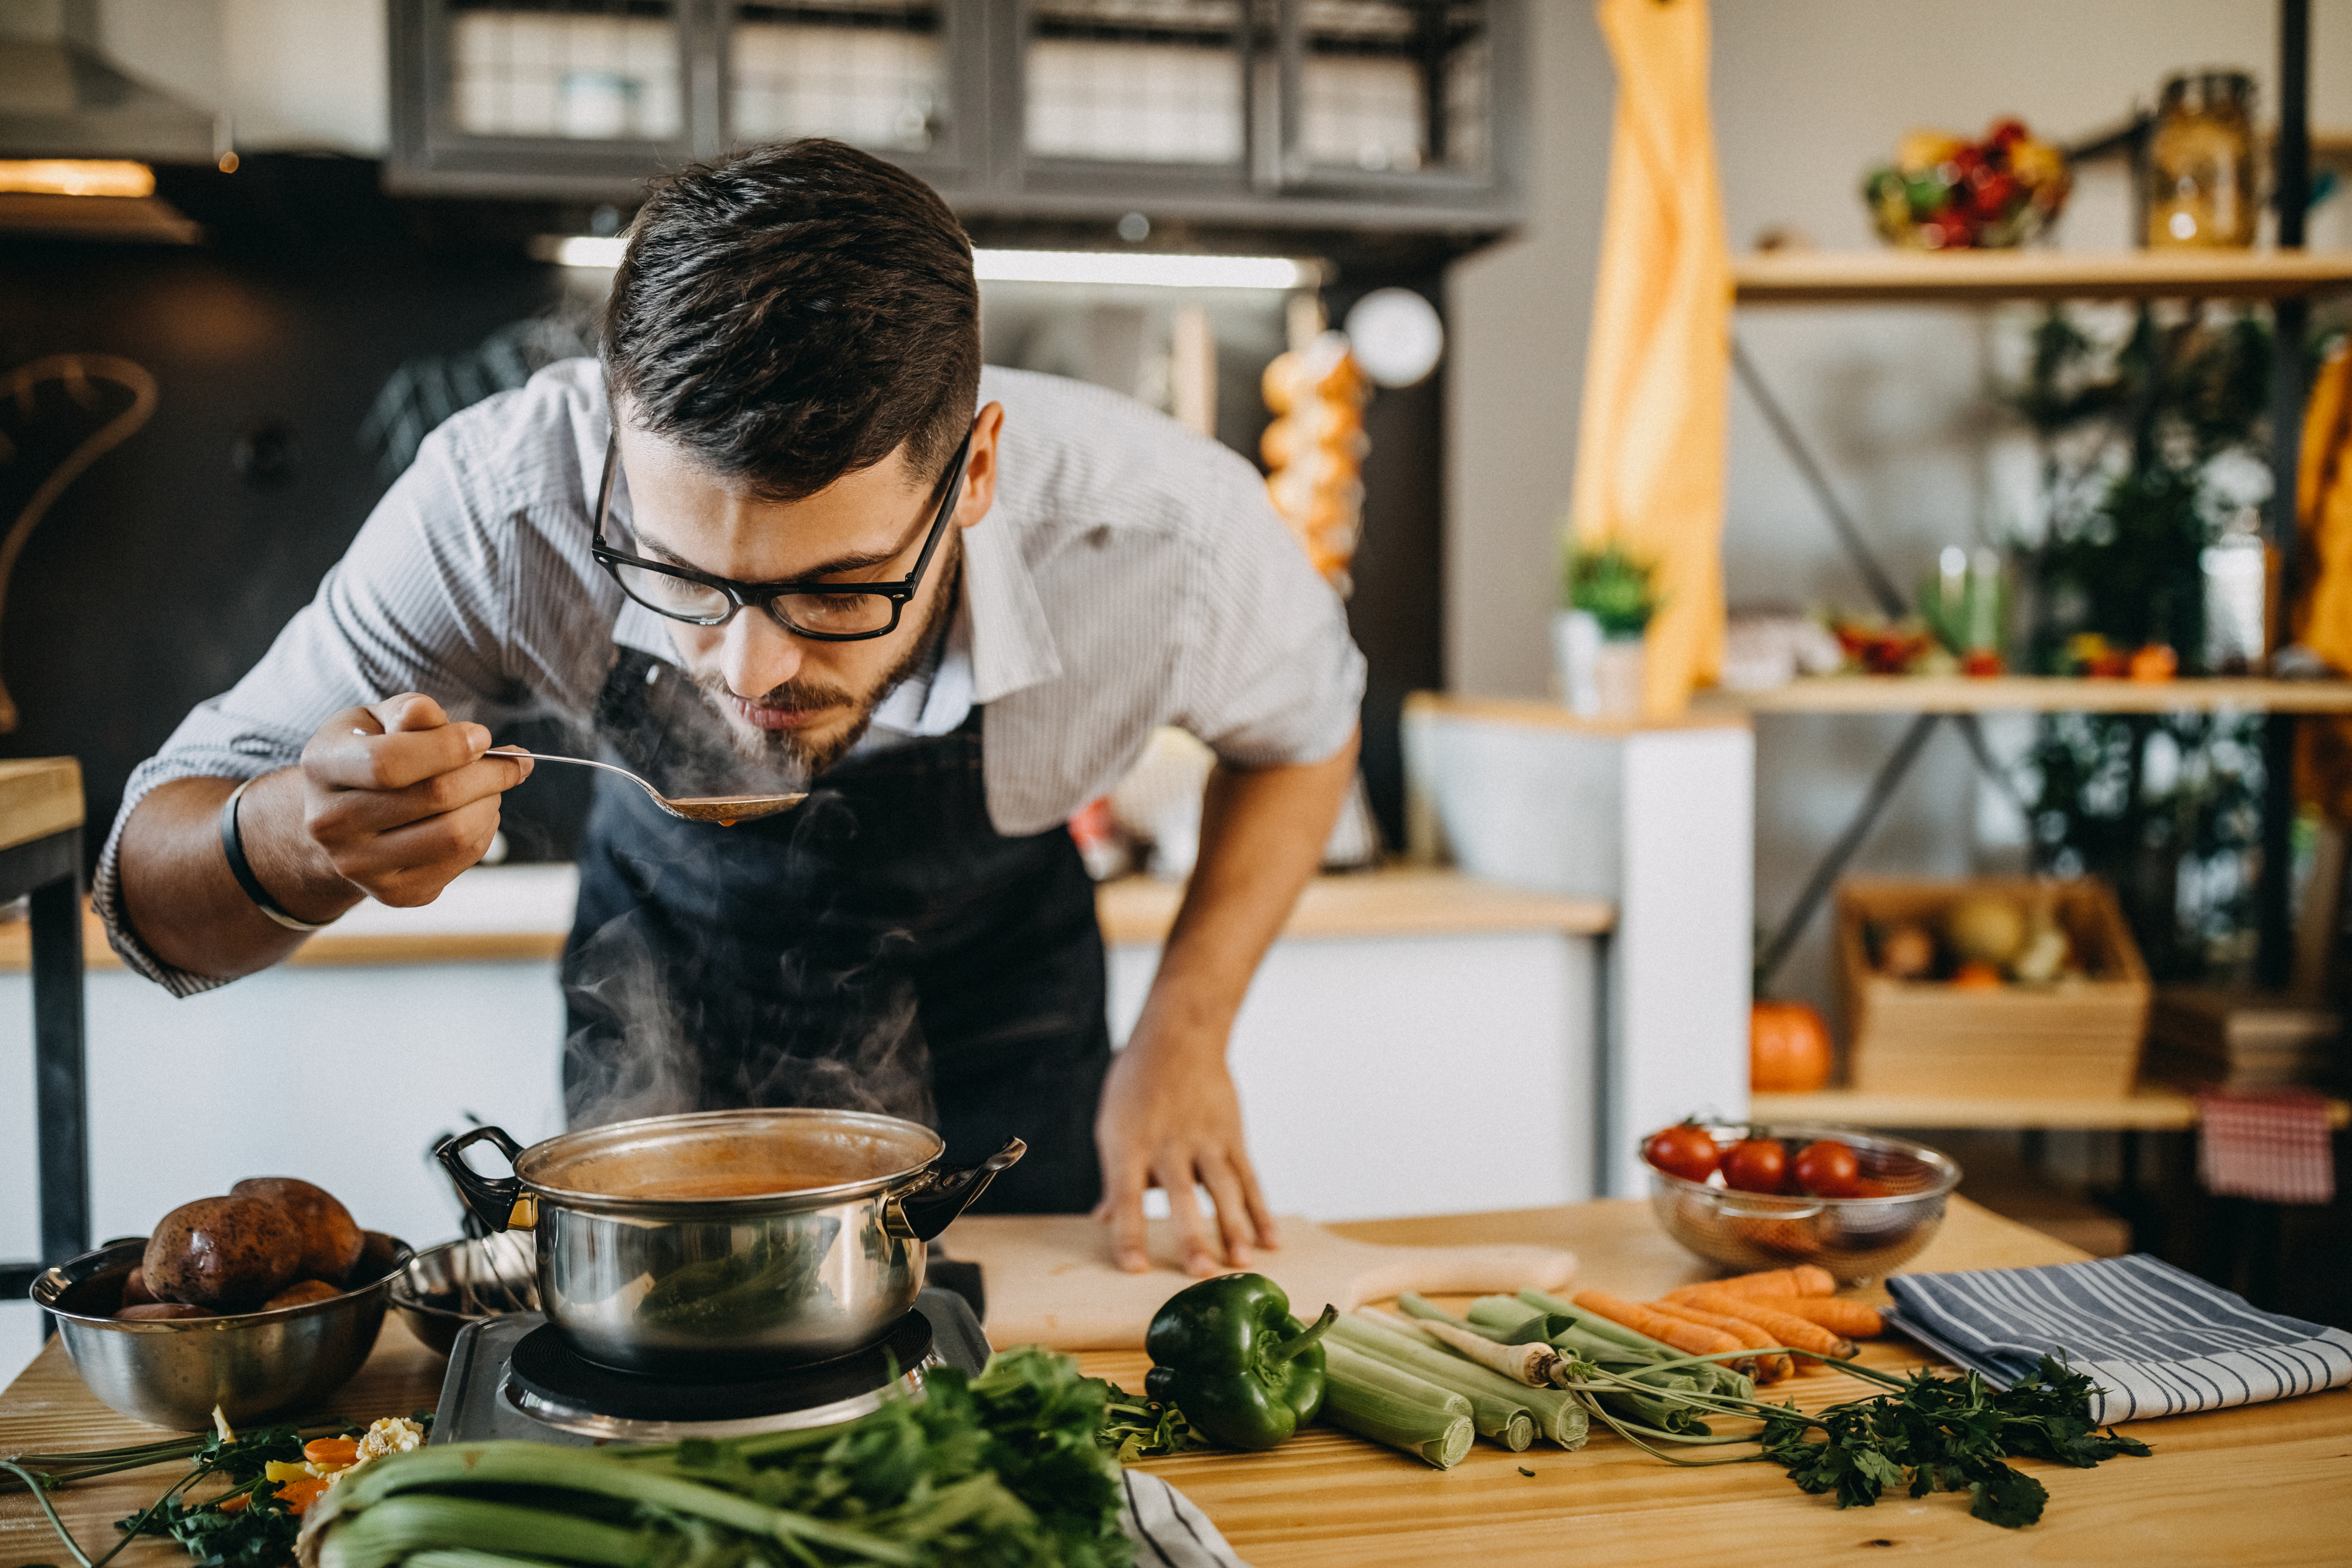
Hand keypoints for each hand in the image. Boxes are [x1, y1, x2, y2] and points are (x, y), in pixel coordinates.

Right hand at [296, 693, 530, 907]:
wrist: (340, 820)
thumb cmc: (368, 756)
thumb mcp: (376, 720)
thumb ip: (409, 713)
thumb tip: (439, 720)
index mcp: (323, 767)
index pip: (388, 762)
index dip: (448, 747)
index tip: (483, 737)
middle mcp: (331, 823)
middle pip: (433, 797)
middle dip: (488, 774)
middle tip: (512, 761)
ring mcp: (360, 865)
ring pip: (455, 833)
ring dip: (490, 803)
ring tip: (490, 786)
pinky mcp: (395, 892)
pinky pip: (462, 858)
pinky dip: (484, 829)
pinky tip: (474, 812)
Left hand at [1092, 1030, 1278, 1276]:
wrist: (1179, 1035)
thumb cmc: (1137, 1083)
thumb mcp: (1112, 1124)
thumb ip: (1114, 1176)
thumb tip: (1102, 1218)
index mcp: (1129, 1145)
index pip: (1127, 1197)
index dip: (1130, 1234)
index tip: (1136, 1269)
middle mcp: (1168, 1144)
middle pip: (1180, 1195)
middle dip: (1193, 1235)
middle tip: (1202, 1273)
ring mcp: (1204, 1139)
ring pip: (1223, 1188)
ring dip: (1234, 1227)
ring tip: (1243, 1263)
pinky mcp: (1232, 1135)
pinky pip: (1249, 1177)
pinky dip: (1261, 1210)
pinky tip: (1271, 1240)